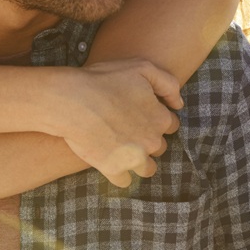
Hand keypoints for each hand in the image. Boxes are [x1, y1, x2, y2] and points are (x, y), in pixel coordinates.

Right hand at [49, 59, 182, 187]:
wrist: (71, 100)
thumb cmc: (105, 80)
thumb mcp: (142, 68)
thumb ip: (168, 84)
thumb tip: (178, 104)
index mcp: (160, 118)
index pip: (170, 125)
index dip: (156, 118)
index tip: (142, 114)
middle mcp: (151, 141)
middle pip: (159, 147)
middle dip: (148, 140)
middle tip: (128, 129)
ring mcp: (133, 158)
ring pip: (147, 169)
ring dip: (139, 161)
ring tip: (122, 149)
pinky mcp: (113, 169)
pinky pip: (125, 182)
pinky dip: (119, 174)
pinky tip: (110, 160)